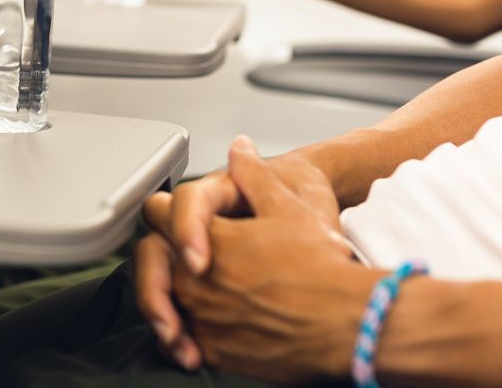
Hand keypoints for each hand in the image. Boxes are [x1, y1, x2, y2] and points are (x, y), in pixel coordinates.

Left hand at [171, 140, 372, 383]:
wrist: (351, 323)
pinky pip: (182, 338)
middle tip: (182, 256)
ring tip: (193, 289)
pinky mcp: (216, 352)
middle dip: (164, 254)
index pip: (156, 213)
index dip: (166, 211)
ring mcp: (202, 319)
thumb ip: (253, 174)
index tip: (173, 217)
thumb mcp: (289, 206)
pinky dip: (187, 330)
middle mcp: (195, 281)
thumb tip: (240, 148)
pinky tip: (205, 323)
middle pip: (151, 260)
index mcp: (208, 238)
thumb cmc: (323, 268)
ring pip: (162, 300)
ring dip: (170, 292)